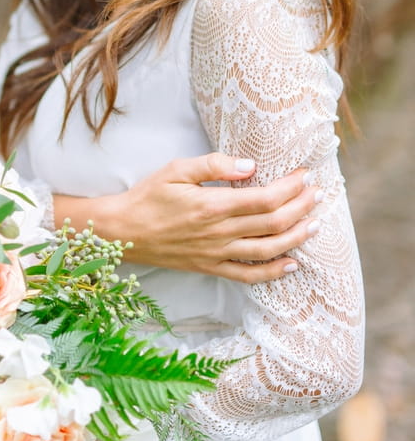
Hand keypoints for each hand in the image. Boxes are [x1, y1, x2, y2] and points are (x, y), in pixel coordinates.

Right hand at [54, 153, 320, 281]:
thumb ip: (214, 165)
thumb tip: (250, 166)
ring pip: (267, 250)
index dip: (290, 188)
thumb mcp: (176, 170)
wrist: (123, 232)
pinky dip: (273, 272)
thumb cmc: (148, 196)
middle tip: (318, 194)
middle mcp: (219, 233)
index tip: (304, 176)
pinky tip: (291, 264)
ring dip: (295, 238)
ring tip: (314, 225)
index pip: (264, 199)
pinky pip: (247, 275)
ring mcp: (216, 254)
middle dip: (301, 208)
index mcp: (212, 206)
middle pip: (273, 224)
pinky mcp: (210, 267)